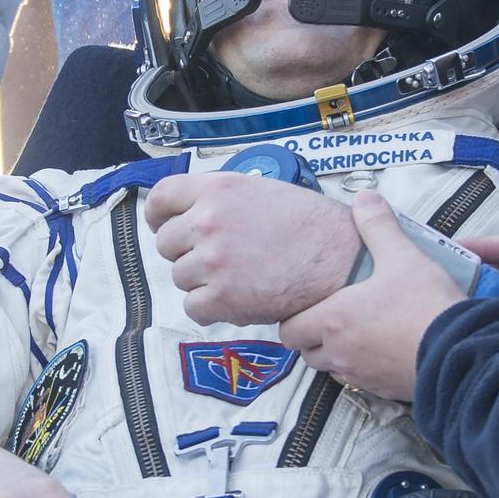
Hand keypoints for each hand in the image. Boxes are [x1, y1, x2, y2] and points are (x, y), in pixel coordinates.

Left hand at [145, 172, 359, 324]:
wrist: (340, 259)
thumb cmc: (311, 225)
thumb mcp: (262, 189)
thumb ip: (222, 198)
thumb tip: (192, 214)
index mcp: (218, 189)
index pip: (161, 199)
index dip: (158, 216)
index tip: (163, 225)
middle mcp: (209, 222)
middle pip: (167, 244)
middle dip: (187, 252)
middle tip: (218, 257)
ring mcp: (213, 261)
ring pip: (181, 277)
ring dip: (202, 281)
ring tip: (239, 276)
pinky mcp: (222, 297)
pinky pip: (193, 307)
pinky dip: (211, 308)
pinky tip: (239, 297)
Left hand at [280, 192, 466, 401]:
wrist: (461, 352)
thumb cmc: (425, 304)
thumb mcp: (402, 255)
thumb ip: (378, 225)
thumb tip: (364, 198)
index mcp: (333, 320)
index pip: (288, 331)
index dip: (295, 318)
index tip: (310, 305)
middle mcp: (340, 353)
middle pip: (307, 353)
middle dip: (314, 337)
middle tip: (333, 316)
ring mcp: (362, 376)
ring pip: (333, 369)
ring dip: (338, 354)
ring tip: (359, 330)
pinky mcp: (385, 390)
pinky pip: (362, 381)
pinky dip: (365, 368)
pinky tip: (385, 347)